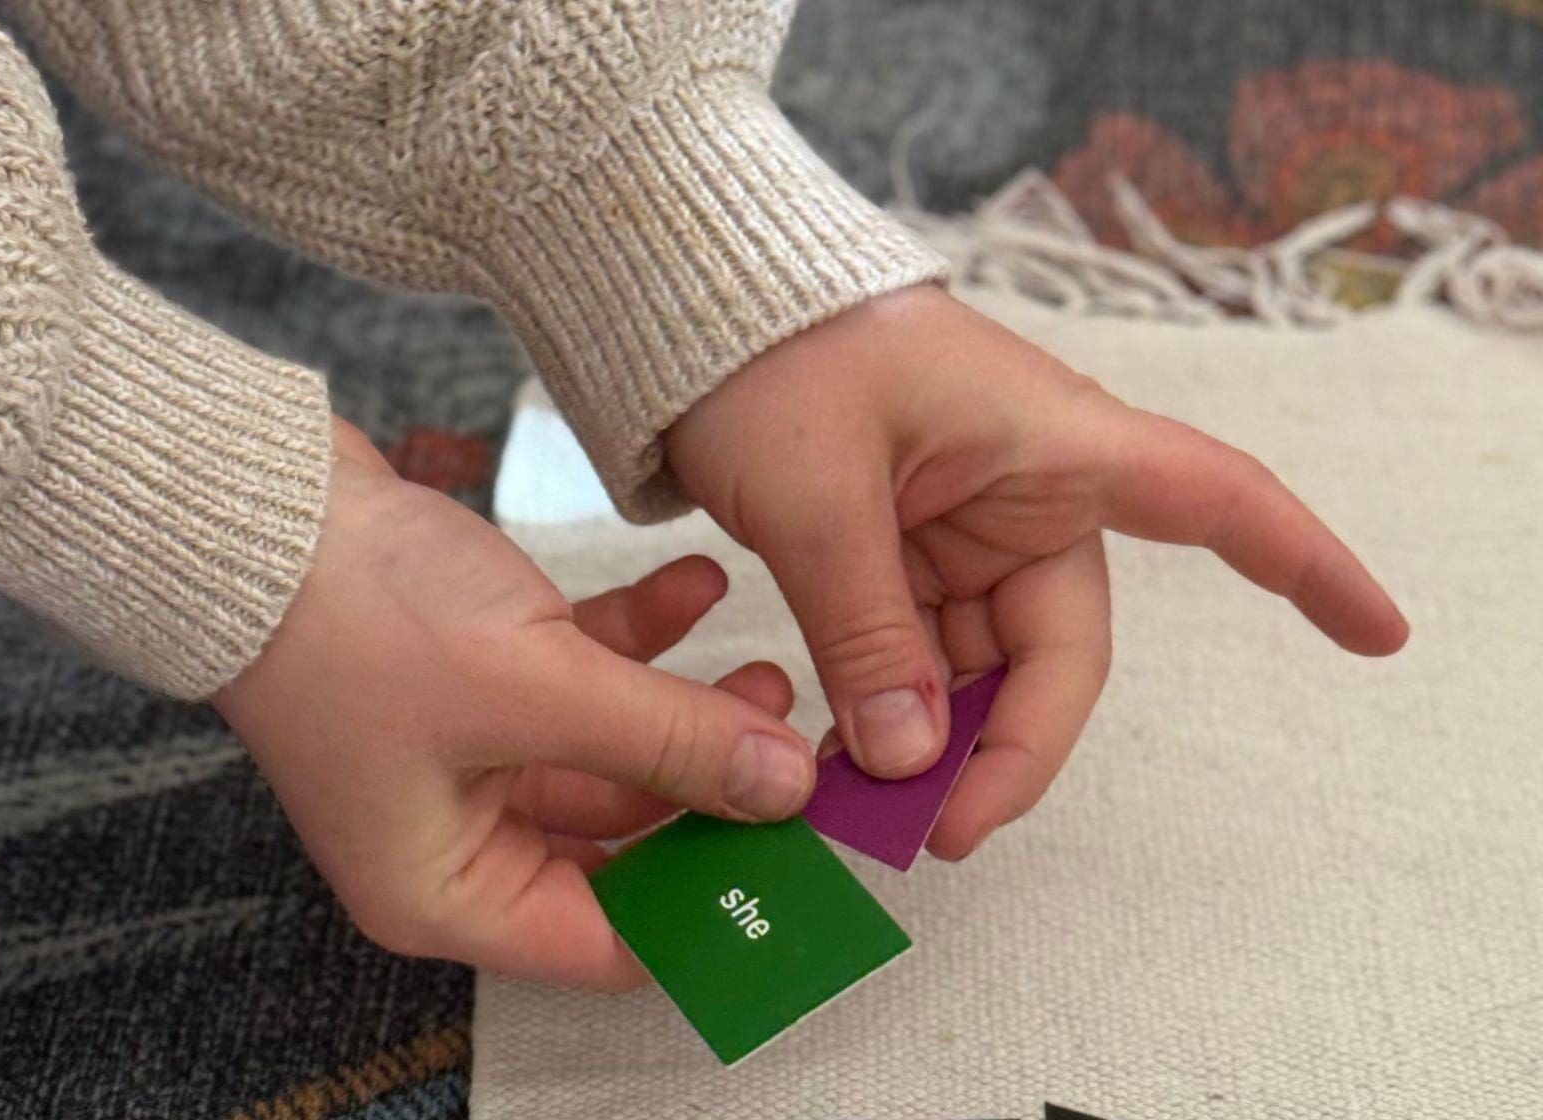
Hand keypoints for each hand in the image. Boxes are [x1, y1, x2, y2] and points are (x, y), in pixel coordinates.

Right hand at [215, 420, 808, 987]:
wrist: (255, 500)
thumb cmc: (353, 619)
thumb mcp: (536, 689)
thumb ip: (672, 741)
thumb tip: (784, 787)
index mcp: (451, 891)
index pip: (617, 942)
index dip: (717, 904)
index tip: (804, 858)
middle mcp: (458, 840)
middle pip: (628, 847)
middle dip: (718, 792)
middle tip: (800, 751)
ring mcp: (468, 757)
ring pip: (614, 755)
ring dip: (690, 712)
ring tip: (767, 667)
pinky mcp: (477, 681)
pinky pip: (581, 680)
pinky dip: (637, 642)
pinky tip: (696, 589)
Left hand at [667, 285, 1408, 858]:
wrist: (699, 310)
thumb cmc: (773, 355)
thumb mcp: (818, 498)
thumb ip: (868, 633)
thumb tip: (910, 766)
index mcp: (1054, 442)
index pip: (1215, 499)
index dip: (1306, 566)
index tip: (1378, 635)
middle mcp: (1030, 492)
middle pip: (1061, 652)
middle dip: (1008, 748)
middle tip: (936, 834)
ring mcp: (968, 529)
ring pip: (986, 670)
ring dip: (937, 745)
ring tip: (863, 813)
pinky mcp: (909, 553)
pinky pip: (923, 655)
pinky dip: (892, 712)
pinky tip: (841, 763)